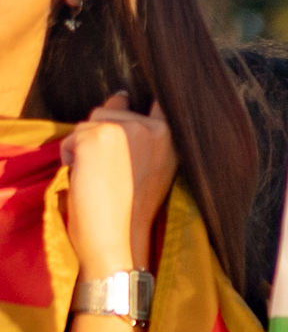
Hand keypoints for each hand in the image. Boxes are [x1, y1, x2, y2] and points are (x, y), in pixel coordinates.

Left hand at [62, 102, 173, 277]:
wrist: (119, 235)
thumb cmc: (131, 207)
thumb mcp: (152, 165)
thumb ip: (141, 132)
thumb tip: (120, 96)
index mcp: (172, 138)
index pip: (160, 102)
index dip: (139, 101)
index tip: (132, 101)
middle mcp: (153, 128)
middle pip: (113, 110)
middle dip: (102, 135)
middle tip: (111, 171)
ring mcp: (127, 128)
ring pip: (90, 121)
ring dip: (84, 146)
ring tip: (99, 175)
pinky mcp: (100, 133)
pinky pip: (72, 135)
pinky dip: (70, 155)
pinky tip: (84, 175)